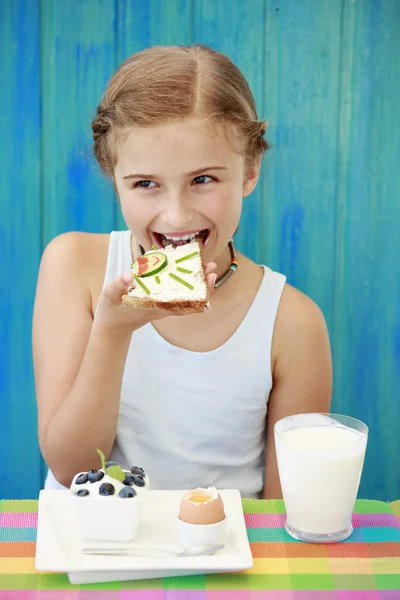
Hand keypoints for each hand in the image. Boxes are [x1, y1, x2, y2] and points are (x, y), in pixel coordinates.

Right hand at [93, 262, 216, 333]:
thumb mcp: (110, 296)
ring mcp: (163, 307)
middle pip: (190, 299)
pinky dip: (189, 288)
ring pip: (187, 298)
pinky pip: (180, 298)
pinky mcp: (161, 305)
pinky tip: (193, 276)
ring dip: (198, 284)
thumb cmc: (112, 310)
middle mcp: (163, 308)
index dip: (199, 291)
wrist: (112, 327)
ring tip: (208, 268)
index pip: (183, 301)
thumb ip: (118, 285)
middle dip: (203, 284)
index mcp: (154, 306)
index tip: (209, 277)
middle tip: (212, 266)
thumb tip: (129, 275)